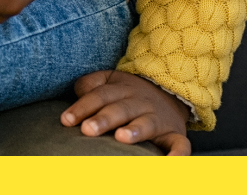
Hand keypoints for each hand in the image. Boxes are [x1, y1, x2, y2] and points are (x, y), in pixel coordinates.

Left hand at [61, 69, 191, 154]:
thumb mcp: (111, 81)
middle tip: (87, 130)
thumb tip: (78, 92)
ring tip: (121, 138)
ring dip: (135, 130)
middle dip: (103, 119)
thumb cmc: (129, 94)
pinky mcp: (175, 134)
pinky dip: (178, 154)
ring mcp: (158, 119)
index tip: (66, 120)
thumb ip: (91, 84)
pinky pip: (180, 144)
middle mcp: (140, 102)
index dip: (83, 107)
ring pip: (147, 123)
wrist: (169, 92)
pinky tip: (171, 163)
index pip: (100, 96)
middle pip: (120, 109)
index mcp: (121, 89)